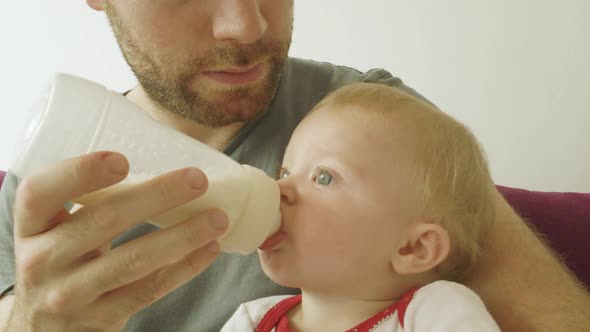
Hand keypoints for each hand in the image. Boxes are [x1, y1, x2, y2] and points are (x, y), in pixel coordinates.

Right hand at [7, 151, 227, 331]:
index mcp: (32, 226)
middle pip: (102, 222)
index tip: (121, 159)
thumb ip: (91, 204)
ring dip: (182, 236)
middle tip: (197, 180)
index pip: (40, 192)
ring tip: (218, 218)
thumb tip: (165, 164)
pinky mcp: (100, 318)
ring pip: (134, 260)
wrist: (42, 327)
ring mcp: (71, 294)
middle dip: (156, 197)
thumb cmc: (61, 260)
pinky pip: (149, 290)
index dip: (79, 173)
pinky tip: (209, 249)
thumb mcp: (56, 231)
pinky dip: (184, 268)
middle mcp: (42, 260)